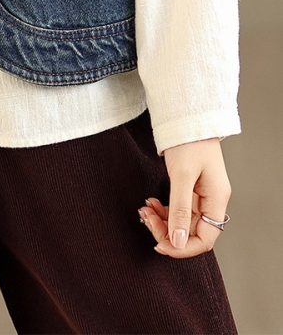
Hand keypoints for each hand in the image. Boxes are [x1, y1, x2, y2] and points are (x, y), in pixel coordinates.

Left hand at [137, 137, 230, 257]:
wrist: (187, 116)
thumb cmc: (188, 141)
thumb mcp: (182, 175)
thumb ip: (179, 209)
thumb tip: (178, 242)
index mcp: (217, 199)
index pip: (205, 239)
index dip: (183, 247)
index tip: (159, 243)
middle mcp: (212, 200)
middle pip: (192, 232)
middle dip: (167, 231)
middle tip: (146, 219)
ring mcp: (201, 194)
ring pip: (182, 221)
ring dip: (163, 221)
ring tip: (144, 210)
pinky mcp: (190, 187)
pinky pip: (178, 209)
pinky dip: (163, 210)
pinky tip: (150, 203)